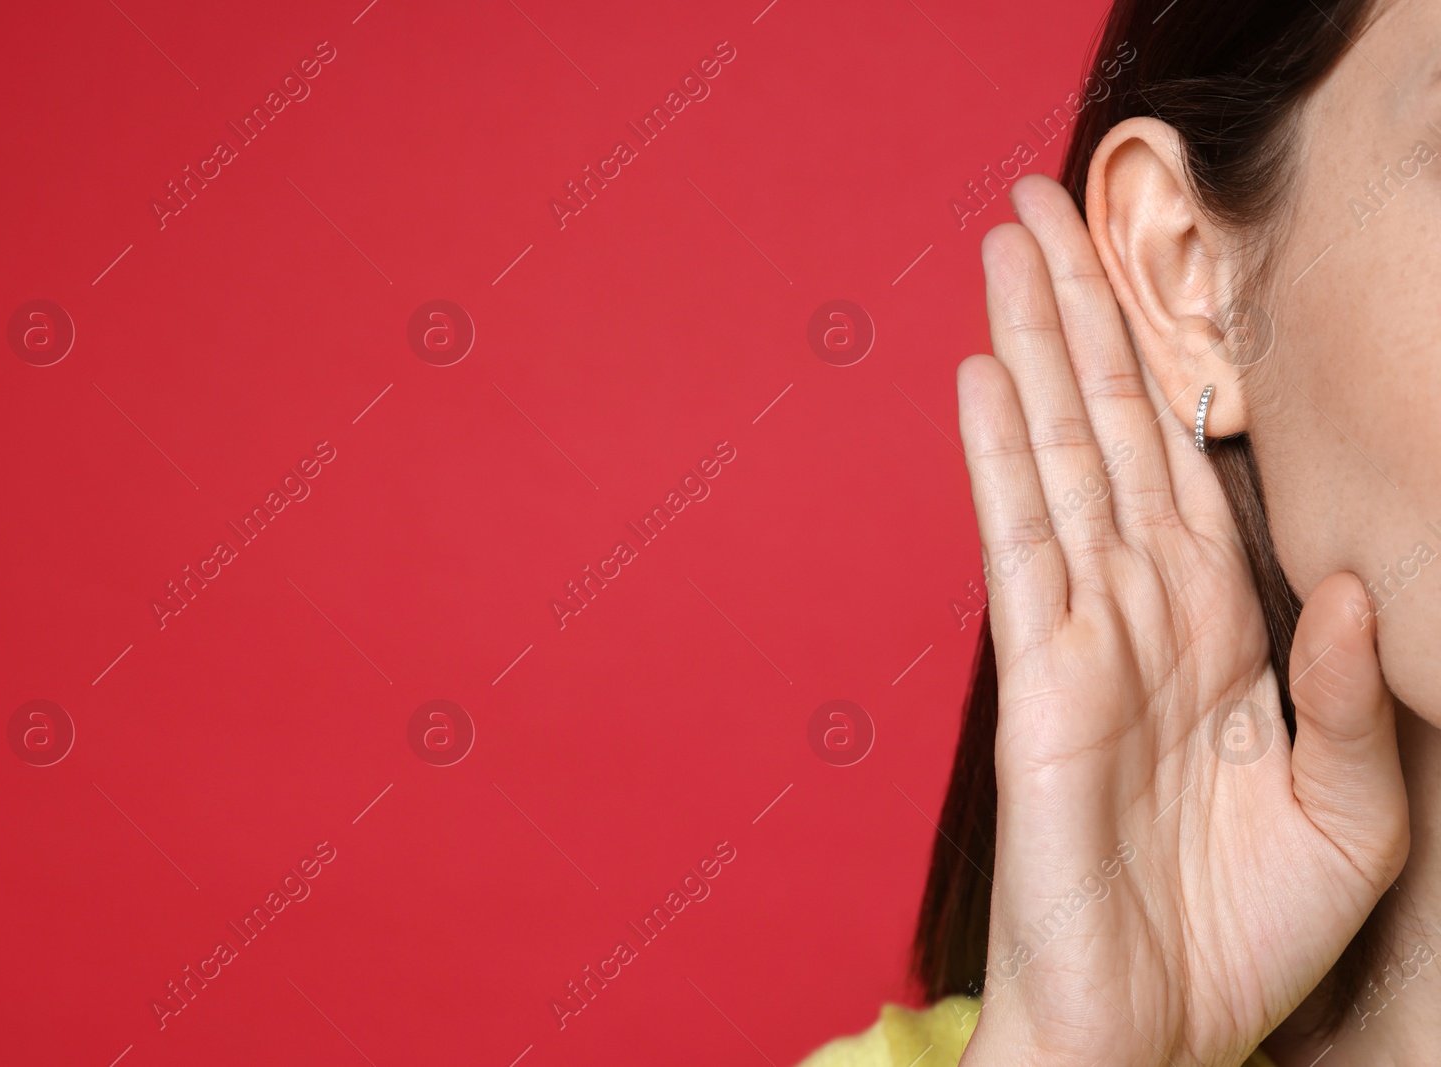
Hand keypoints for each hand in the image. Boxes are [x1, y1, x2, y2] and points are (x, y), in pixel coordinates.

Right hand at [955, 175, 1408, 1066]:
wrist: (1158, 1031)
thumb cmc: (1247, 935)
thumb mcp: (1354, 816)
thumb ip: (1351, 696)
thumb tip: (1350, 586)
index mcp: (1221, 633)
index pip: (1183, 461)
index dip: (1161, 364)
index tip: (1134, 271)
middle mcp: (1146, 612)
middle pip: (1109, 430)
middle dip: (1078, 313)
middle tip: (1036, 206)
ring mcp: (1086, 638)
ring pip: (1059, 459)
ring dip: (1035, 348)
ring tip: (1006, 249)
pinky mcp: (1040, 679)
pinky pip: (1021, 544)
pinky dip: (1000, 456)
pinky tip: (983, 378)